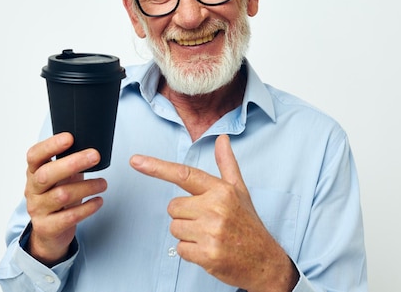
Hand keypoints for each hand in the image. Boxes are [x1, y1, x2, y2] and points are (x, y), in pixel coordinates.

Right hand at [24, 132, 106, 265]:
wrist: (48, 231)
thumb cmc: (57, 196)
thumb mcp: (60, 177)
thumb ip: (69, 161)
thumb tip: (92, 144)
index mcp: (34, 172)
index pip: (35, 156)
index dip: (50, 146)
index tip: (70, 137)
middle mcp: (33, 190)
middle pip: (46, 174)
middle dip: (72, 163)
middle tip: (95, 156)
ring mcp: (38, 209)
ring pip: (61, 196)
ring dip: (87, 187)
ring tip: (103, 183)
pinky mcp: (47, 227)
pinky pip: (69, 217)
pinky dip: (87, 208)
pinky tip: (98, 201)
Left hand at [130, 135, 297, 291]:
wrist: (265, 261)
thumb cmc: (248, 224)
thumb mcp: (240, 191)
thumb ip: (227, 164)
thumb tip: (222, 139)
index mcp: (221, 190)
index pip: (183, 174)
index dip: (157, 167)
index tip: (136, 161)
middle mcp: (216, 207)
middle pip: (173, 207)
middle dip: (185, 216)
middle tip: (207, 223)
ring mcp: (211, 231)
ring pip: (175, 228)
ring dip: (187, 235)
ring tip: (209, 237)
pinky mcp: (207, 254)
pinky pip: (180, 249)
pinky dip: (191, 252)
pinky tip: (209, 250)